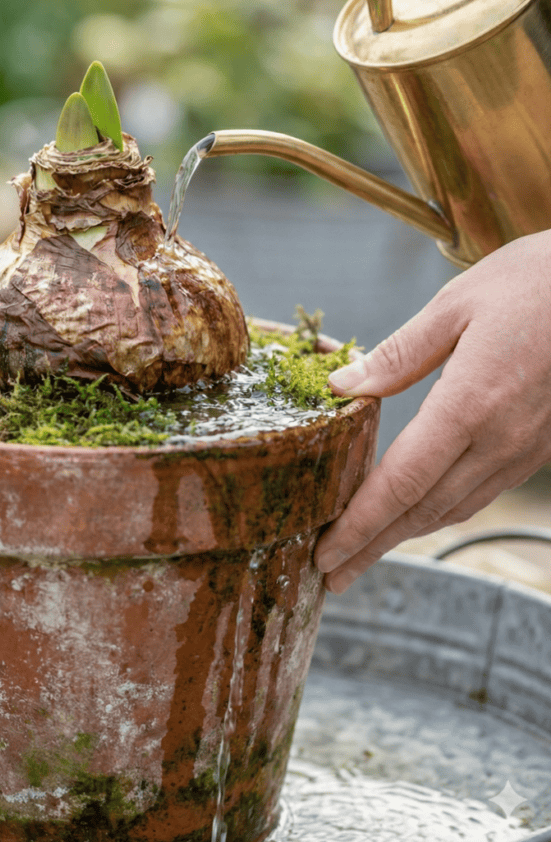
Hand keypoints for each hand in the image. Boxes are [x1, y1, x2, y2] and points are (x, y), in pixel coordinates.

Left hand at [314, 230, 550, 592]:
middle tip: (330, 574)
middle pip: (424, 510)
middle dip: (372, 546)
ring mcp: (526, 447)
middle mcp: (501, 439)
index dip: (360, 525)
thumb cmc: (537, 281)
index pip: (403, 482)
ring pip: (456, 507)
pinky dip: (441, 511)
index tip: (325, 553)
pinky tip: (419, 514)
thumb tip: (343, 387)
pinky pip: (483, 490)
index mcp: (471, 403)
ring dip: (405, 536)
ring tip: (365, 554)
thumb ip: (398, 354)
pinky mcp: (541, 445)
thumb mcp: (457, 304)